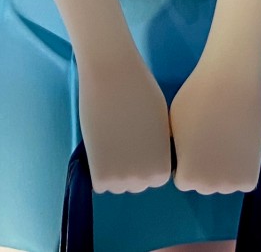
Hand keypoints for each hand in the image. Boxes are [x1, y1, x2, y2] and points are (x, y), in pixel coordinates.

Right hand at [77, 49, 171, 193]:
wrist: (114, 76)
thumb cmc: (140, 93)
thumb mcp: (160, 125)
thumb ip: (158, 148)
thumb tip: (150, 159)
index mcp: (163, 168)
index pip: (154, 179)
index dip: (144, 160)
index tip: (138, 140)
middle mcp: (146, 178)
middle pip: (135, 184)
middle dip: (128, 165)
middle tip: (121, 137)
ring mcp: (123, 179)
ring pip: (116, 185)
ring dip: (112, 168)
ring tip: (110, 139)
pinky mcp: (101, 174)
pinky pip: (99, 184)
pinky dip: (97, 168)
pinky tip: (100, 144)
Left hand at [169, 51, 260, 194]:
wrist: (233, 81)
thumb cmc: (197, 98)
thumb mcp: (172, 126)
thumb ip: (174, 152)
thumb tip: (176, 161)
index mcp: (186, 176)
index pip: (184, 179)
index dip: (187, 158)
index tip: (193, 140)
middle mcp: (208, 186)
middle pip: (204, 182)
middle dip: (205, 165)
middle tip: (211, 137)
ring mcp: (231, 183)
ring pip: (223, 181)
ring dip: (224, 167)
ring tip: (225, 137)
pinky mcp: (251, 176)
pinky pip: (242, 181)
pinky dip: (241, 168)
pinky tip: (238, 144)